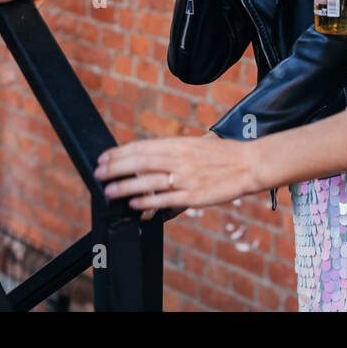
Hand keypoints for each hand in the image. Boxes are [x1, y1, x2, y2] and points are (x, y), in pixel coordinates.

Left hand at [94, 131, 258, 213]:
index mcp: (178, 144)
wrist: (248, 165)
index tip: (103, 157)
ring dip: (125, 186)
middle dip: (116, 168)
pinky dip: (147, 201)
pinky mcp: (194, 196)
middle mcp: (180, 159)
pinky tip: (133, 204)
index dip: (120, 152)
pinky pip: (166, 199)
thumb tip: (145, 156)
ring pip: (149, 181)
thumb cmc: (221, 155)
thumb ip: (171, 150)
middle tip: (98, 174)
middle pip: (140, 162)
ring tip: (108, 191)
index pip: (142, 147)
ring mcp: (186, 178)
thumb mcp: (194, 145)